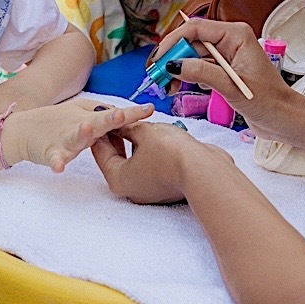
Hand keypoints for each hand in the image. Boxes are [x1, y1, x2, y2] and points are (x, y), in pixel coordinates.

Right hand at [3, 100, 151, 174]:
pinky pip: (54, 159)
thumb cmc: (55, 121)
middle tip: (123, 116)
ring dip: (83, 134)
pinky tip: (59, 168)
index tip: (150, 109)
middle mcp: (79, 127)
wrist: (22, 131)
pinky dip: (56, 162)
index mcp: (90, 119)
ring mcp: (64, 139)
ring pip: (76, 138)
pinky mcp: (49, 151)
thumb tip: (123, 118)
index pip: (114, 115)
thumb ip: (102, 115)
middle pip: (98, 123)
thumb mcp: (81, 113)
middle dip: (112, 120)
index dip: (132, 113)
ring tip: (88, 130)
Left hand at [91, 120, 220, 204]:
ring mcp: (148, 189)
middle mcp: (130, 189)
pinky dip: (148, 150)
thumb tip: (119, 124)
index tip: (100, 114)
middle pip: (116, 157)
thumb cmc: (171, 153)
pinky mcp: (164, 185)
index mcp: (117, 179)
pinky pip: (150, 164)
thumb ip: (127, 127)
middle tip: (118, 115)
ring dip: (134, 142)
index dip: (100, 129)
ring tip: (137, 121)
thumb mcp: (143, 132)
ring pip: (134, 160)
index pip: (100, 151)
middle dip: (118, 135)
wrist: (204, 170)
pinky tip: (153, 134)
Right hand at [154, 18, 295, 138]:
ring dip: (178, 70)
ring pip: (192, 56)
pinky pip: (199, 67)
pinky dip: (188, 77)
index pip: (195, 28)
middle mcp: (230, 41)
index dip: (173, 41)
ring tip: (169, 87)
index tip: (159, 59)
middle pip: (191, 42)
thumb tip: (174, 64)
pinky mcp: (225, 70)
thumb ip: (202, 72)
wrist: (284, 119)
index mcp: (236, 35)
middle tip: (159, 77)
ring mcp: (227, 56)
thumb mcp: (231, 86)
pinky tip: (182, 89)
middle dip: (172, 58)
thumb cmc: (268, 101)